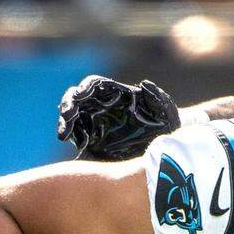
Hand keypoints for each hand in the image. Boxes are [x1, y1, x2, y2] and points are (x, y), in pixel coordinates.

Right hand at [57, 75, 180, 160]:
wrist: (168, 149)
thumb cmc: (169, 125)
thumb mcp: (167, 111)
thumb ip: (157, 97)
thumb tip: (143, 84)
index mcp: (116, 94)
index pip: (94, 85)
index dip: (85, 88)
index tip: (81, 95)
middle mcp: (102, 106)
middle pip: (77, 100)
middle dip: (68, 106)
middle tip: (67, 116)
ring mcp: (96, 123)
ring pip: (73, 118)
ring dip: (66, 124)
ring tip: (64, 134)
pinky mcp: (94, 140)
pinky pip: (78, 138)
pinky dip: (73, 141)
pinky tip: (74, 147)